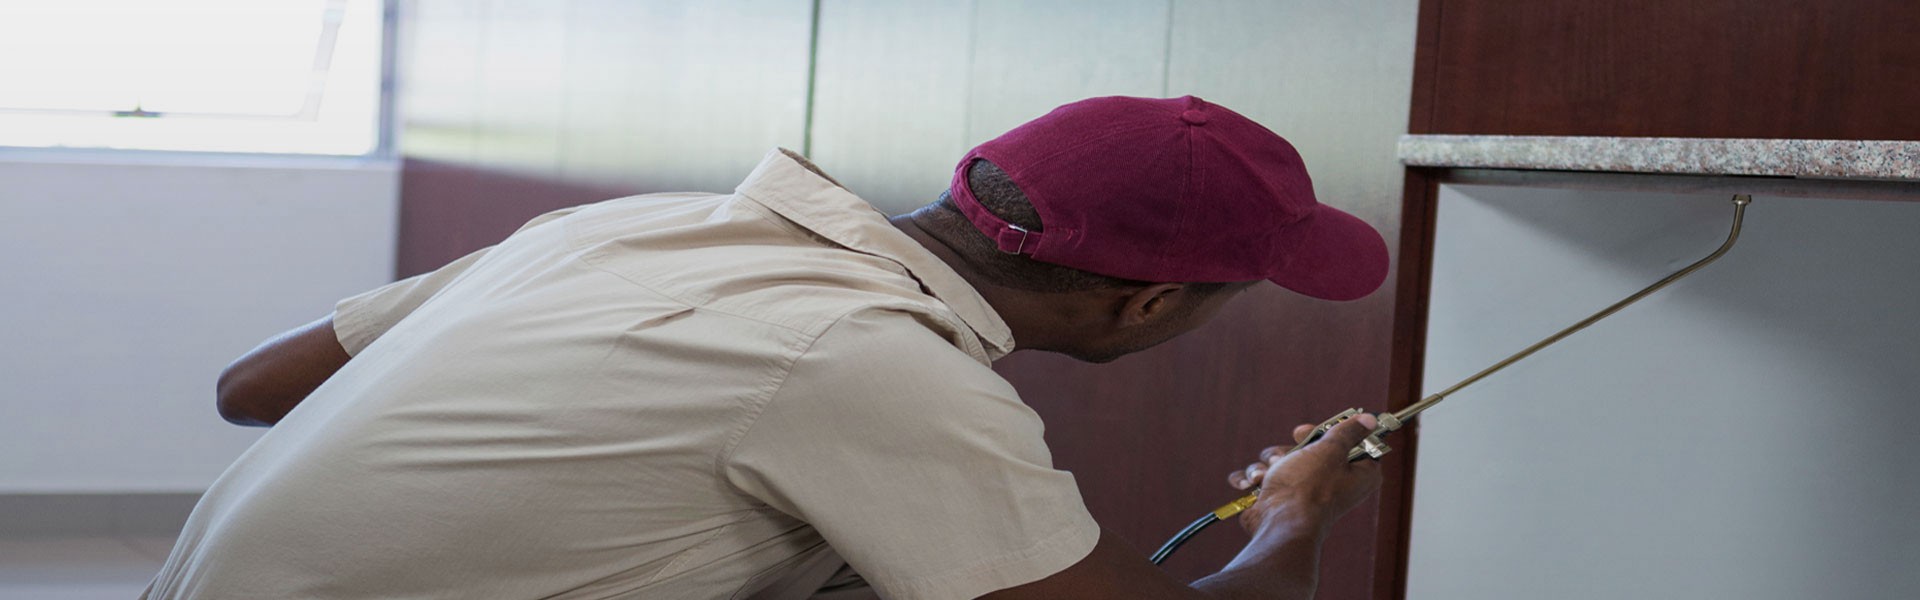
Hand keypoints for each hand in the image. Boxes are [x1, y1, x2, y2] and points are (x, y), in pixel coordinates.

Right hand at [1223, 414, 1382, 533]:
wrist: (1280, 524)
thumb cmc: (1309, 487)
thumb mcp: (1331, 450)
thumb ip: (1347, 432)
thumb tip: (1369, 420)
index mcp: (1357, 474)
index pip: (1352, 444)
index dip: (1334, 432)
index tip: (1318, 430)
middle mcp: (1334, 484)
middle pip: (1312, 449)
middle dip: (1292, 448)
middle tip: (1292, 448)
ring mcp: (1303, 491)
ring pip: (1283, 460)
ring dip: (1270, 463)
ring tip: (1267, 474)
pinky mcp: (1280, 498)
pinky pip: (1264, 478)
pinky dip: (1254, 478)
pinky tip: (1251, 483)